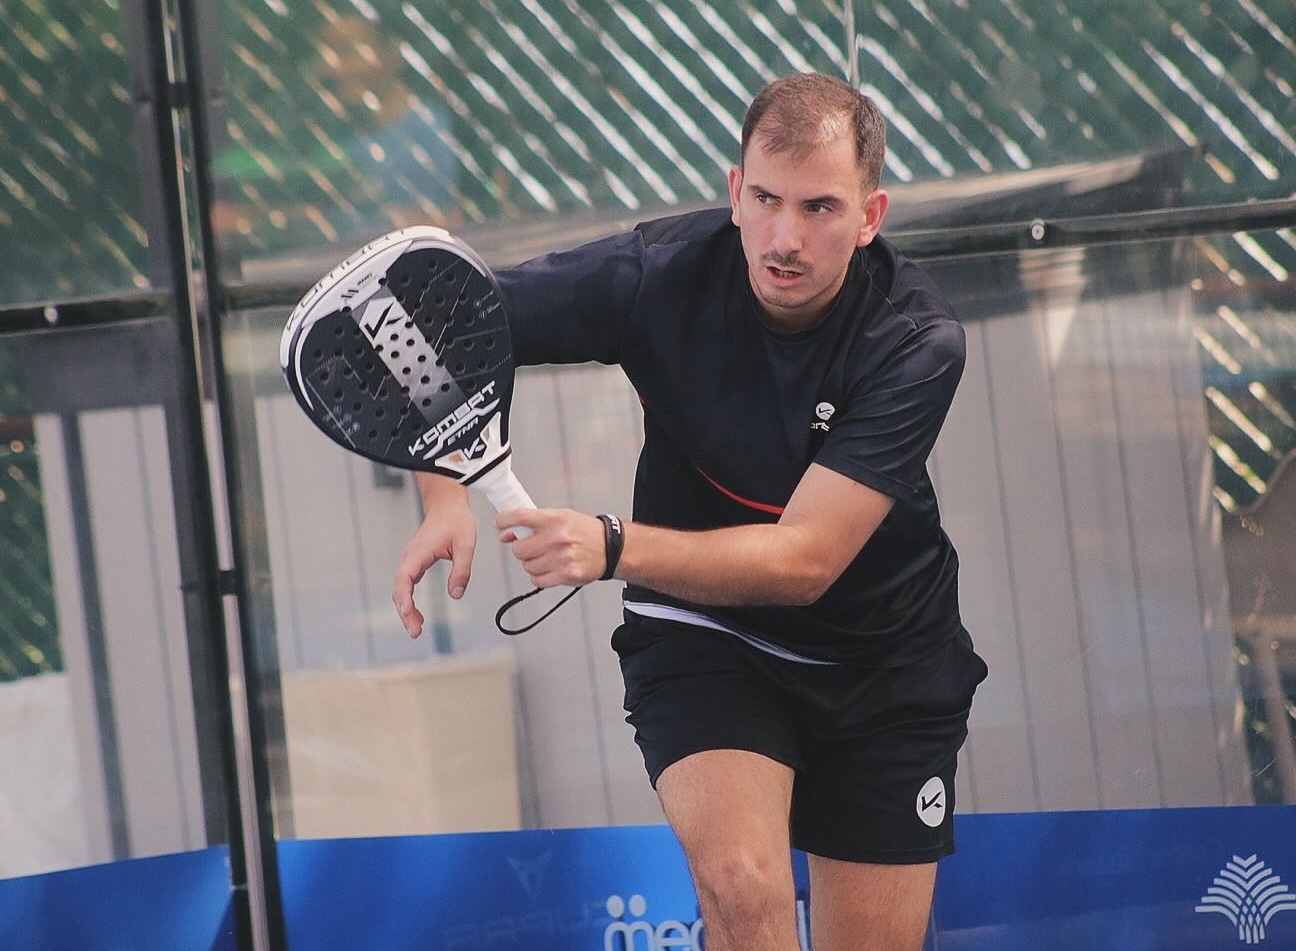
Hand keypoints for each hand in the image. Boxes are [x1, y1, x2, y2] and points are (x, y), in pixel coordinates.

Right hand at [392, 500, 475, 637]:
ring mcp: (410, 560)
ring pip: (401, 589)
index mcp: (418, 553)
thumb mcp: (465, 545)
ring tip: (416, 629)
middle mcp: (409, 558)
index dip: (404, 598)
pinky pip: (407, 585)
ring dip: (406, 609)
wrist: (447, 505)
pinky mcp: (414, 563)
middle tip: (415, 632)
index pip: (404, 579)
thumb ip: (461, 570)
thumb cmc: (456, 521)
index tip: (408, 614)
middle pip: (399, 589)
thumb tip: (456, 594)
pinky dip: (409, 600)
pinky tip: (417, 615)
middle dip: (405, 612)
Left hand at [495, 508, 606, 588]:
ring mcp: (561, 558)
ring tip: (547, 557)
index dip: (504, 520)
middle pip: (519, 549)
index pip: (519, 516)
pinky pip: (538, 580)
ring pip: (527, 566)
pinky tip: (550, 568)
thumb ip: (534, 523)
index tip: (499, 523)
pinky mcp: (566, 575)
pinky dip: (540, 576)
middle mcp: (557, 538)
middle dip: (522, 549)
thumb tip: (507, 534)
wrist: (611, 547)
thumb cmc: (584, 531)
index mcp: (555, 519)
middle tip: (532, 547)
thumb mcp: (561, 517)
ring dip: (532, 563)